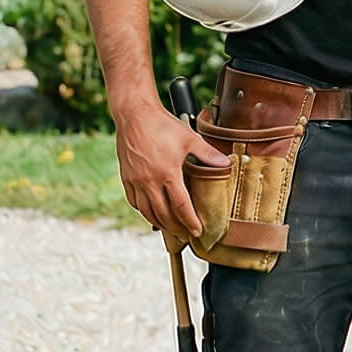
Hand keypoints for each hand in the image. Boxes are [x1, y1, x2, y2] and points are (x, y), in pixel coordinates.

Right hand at [116, 105, 228, 240]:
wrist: (135, 116)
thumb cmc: (162, 125)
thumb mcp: (190, 139)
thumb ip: (208, 154)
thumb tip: (226, 163)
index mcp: (168, 174)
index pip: (181, 206)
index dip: (190, 221)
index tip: (197, 231)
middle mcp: (149, 181)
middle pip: (163, 213)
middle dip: (176, 227)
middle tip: (185, 235)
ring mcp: (136, 181)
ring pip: (146, 211)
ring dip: (159, 222)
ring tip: (170, 228)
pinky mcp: (126, 178)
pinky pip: (134, 201)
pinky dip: (143, 210)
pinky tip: (149, 212)